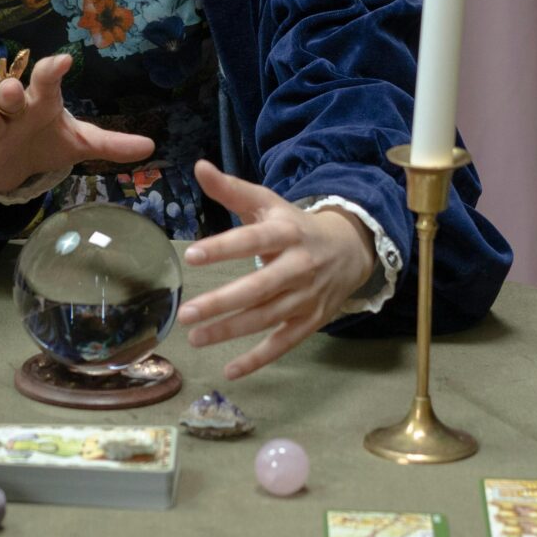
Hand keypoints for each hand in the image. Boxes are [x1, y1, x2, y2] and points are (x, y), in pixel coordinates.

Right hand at [0, 51, 153, 194]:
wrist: (16, 164)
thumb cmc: (47, 141)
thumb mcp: (80, 143)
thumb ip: (111, 144)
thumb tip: (152, 146)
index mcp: (42, 102)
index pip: (46, 81)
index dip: (52, 70)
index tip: (63, 61)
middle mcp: (16, 111)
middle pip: (10, 95)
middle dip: (10, 91)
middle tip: (14, 88)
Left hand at [175, 161, 376, 379]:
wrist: (350, 249)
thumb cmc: (296, 225)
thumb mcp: (268, 203)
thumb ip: (232, 190)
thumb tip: (199, 166)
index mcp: (287, 233)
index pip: (252, 241)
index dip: (223, 248)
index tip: (191, 255)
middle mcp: (299, 266)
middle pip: (258, 287)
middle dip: (222, 302)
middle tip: (186, 312)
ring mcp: (306, 297)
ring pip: (266, 317)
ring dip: (231, 329)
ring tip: (195, 336)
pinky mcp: (310, 321)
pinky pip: (283, 343)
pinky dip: (258, 359)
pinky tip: (230, 370)